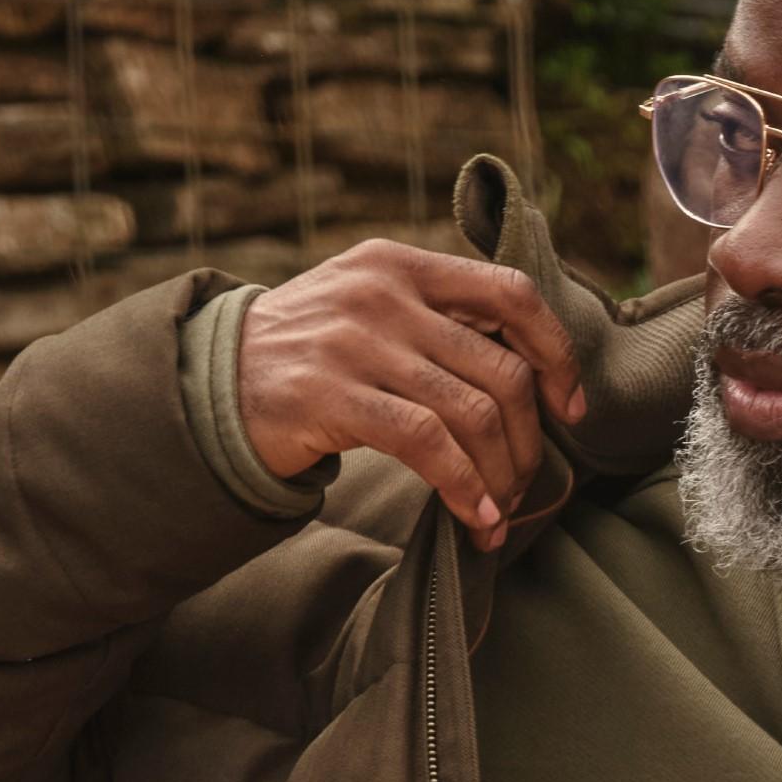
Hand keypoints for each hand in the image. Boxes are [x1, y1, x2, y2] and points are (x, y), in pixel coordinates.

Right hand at [235, 240, 586, 545]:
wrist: (212, 381)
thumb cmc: (309, 355)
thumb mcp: (369, 306)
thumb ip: (438, 319)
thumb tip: (531, 371)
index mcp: (402, 264)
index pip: (512, 294)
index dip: (556, 354)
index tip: (570, 408)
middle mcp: (384, 294)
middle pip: (502, 371)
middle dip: (528, 442)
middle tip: (524, 484)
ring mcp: (357, 341)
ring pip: (473, 414)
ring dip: (500, 477)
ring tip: (497, 511)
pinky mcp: (334, 395)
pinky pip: (429, 447)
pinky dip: (464, 489)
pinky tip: (473, 517)